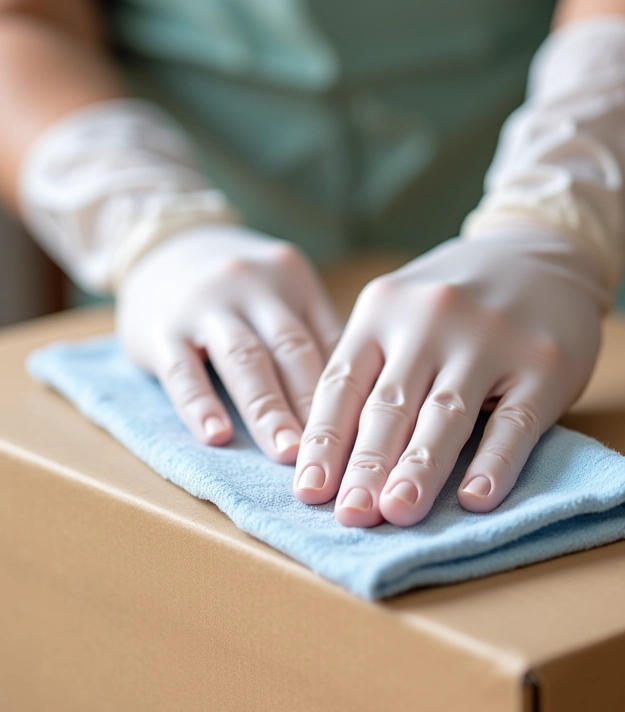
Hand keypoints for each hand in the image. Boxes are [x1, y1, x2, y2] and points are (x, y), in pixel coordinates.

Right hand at [116, 224, 341, 462]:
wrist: (164, 246)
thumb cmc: (240, 289)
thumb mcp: (282, 292)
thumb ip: (314, 335)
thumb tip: (358, 402)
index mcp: (294, 281)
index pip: (329, 340)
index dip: (350, 390)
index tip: (364, 435)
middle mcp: (255, 287)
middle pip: (292, 350)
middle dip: (313, 404)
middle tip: (333, 453)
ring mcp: (206, 304)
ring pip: (244, 360)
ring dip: (268, 410)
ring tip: (287, 453)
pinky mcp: (161, 328)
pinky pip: (183, 370)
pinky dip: (200, 405)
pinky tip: (216, 436)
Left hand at [293, 221, 605, 525]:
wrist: (540, 251)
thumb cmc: (455, 297)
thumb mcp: (400, 311)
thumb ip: (371, 366)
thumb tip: (331, 451)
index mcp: (382, 310)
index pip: (342, 385)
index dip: (324, 442)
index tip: (309, 492)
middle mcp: (431, 320)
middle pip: (390, 406)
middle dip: (366, 466)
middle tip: (350, 516)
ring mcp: (491, 340)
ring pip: (446, 415)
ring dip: (419, 469)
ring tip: (397, 513)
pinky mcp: (544, 364)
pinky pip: (515, 421)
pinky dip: (495, 463)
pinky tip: (476, 498)